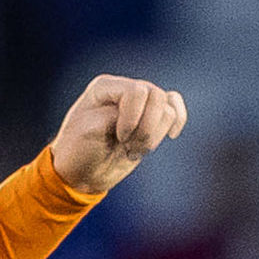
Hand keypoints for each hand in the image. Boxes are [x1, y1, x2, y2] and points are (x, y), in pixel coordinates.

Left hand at [49, 74, 186, 194]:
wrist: (83, 171)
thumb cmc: (79, 150)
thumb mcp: (89, 132)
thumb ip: (114, 116)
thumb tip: (144, 111)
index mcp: (104, 86)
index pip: (136, 92)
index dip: (133, 118)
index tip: (119, 137)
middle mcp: (124, 89)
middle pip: (157, 97)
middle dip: (147, 128)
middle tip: (127, 146)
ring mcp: (139, 103)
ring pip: (168, 109)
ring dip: (153, 135)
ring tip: (133, 149)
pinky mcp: (151, 118)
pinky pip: (175, 108)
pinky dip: (178, 121)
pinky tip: (171, 135)